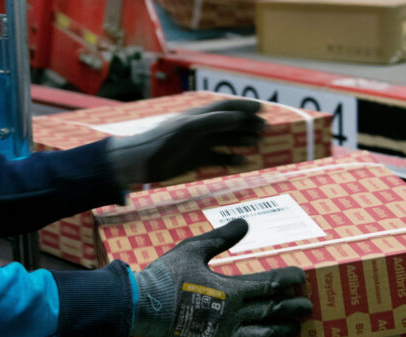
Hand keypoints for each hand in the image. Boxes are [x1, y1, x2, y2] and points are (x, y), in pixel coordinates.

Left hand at [106, 99, 263, 185]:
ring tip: (258, 142)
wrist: (140, 162)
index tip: (262, 108)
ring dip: (242, 140)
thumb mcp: (189, 128)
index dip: (244, 106)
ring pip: (226, 140)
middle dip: (248, 124)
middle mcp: (201, 128)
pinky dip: (231, 159)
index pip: (226, 107)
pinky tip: (243, 161)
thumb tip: (239, 116)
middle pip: (229, 123)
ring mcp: (198, 144)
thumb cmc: (162, 140)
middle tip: (265, 128)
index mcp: (198, 115)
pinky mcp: (195, 160)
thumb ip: (214, 121)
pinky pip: (217, 158)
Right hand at [130, 219, 311, 336]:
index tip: (301, 277)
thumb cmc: (166, 276)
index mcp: (232, 289)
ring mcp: (225, 335)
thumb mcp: (193, 249)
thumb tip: (245, 222)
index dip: (289, 280)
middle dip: (293, 307)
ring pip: (264, 334)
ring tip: (294, 328)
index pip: (270, 284)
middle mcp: (234, 315)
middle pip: (273, 311)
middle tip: (308, 306)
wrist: (142, 307)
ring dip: (282, 330)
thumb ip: (222, 238)